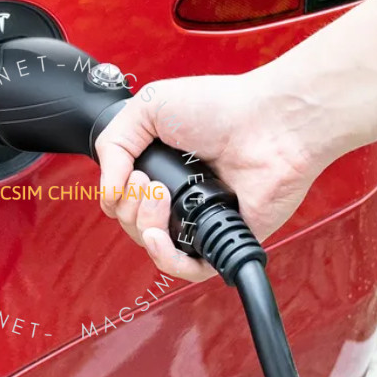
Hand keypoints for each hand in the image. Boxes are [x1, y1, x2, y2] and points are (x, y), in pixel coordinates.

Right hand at [94, 67, 324, 281]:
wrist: (269, 124)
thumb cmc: (221, 107)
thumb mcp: (147, 107)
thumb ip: (112, 145)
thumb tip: (107, 193)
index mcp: (162, 168)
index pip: (123, 199)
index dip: (116, 195)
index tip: (129, 174)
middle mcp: (179, 195)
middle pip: (132, 225)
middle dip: (129, 207)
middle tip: (148, 180)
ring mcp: (199, 219)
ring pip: (153, 247)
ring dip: (143, 225)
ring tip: (159, 195)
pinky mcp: (221, 238)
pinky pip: (188, 269)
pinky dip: (166, 258)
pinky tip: (157, 237)